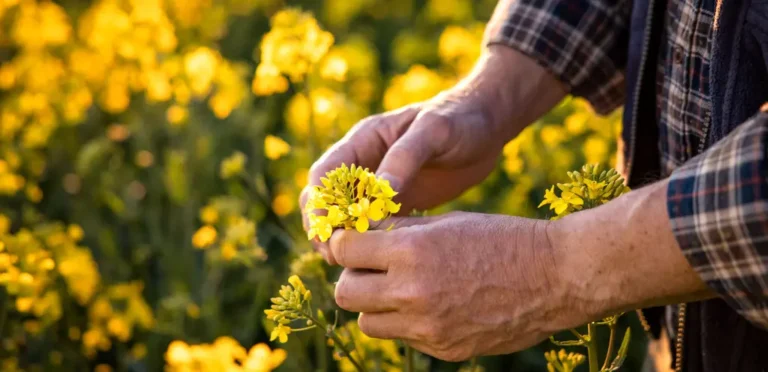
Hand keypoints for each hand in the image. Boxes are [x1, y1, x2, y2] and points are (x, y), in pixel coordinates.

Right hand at [301, 47, 565, 261]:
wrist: (487, 126)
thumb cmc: (460, 119)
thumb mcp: (433, 132)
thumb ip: (404, 158)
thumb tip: (378, 194)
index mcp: (363, 141)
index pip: (324, 176)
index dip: (319, 204)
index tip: (328, 230)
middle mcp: (364, 164)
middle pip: (327, 201)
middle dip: (325, 228)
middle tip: (337, 255)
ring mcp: (379, 186)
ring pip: (347, 218)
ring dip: (345, 240)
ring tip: (355, 264)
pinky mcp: (398, 203)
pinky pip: (374, 227)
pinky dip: (371, 243)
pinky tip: (381, 262)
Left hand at [329, 212, 579, 360]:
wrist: (556, 276)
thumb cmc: (501, 238)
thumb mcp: (446, 222)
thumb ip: (399, 233)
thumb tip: (360, 233)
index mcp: (412, 252)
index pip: (343, 251)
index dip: (345, 243)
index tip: (354, 241)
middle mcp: (413, 293)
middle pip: (345, 293)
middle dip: (353, 277)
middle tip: (373, 268)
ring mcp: (428, 327)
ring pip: (368, 323)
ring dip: (375, 305)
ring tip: (401, 288)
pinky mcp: (445, 349)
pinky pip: (404, 337)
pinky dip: (408, 323)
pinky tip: (434, 304)